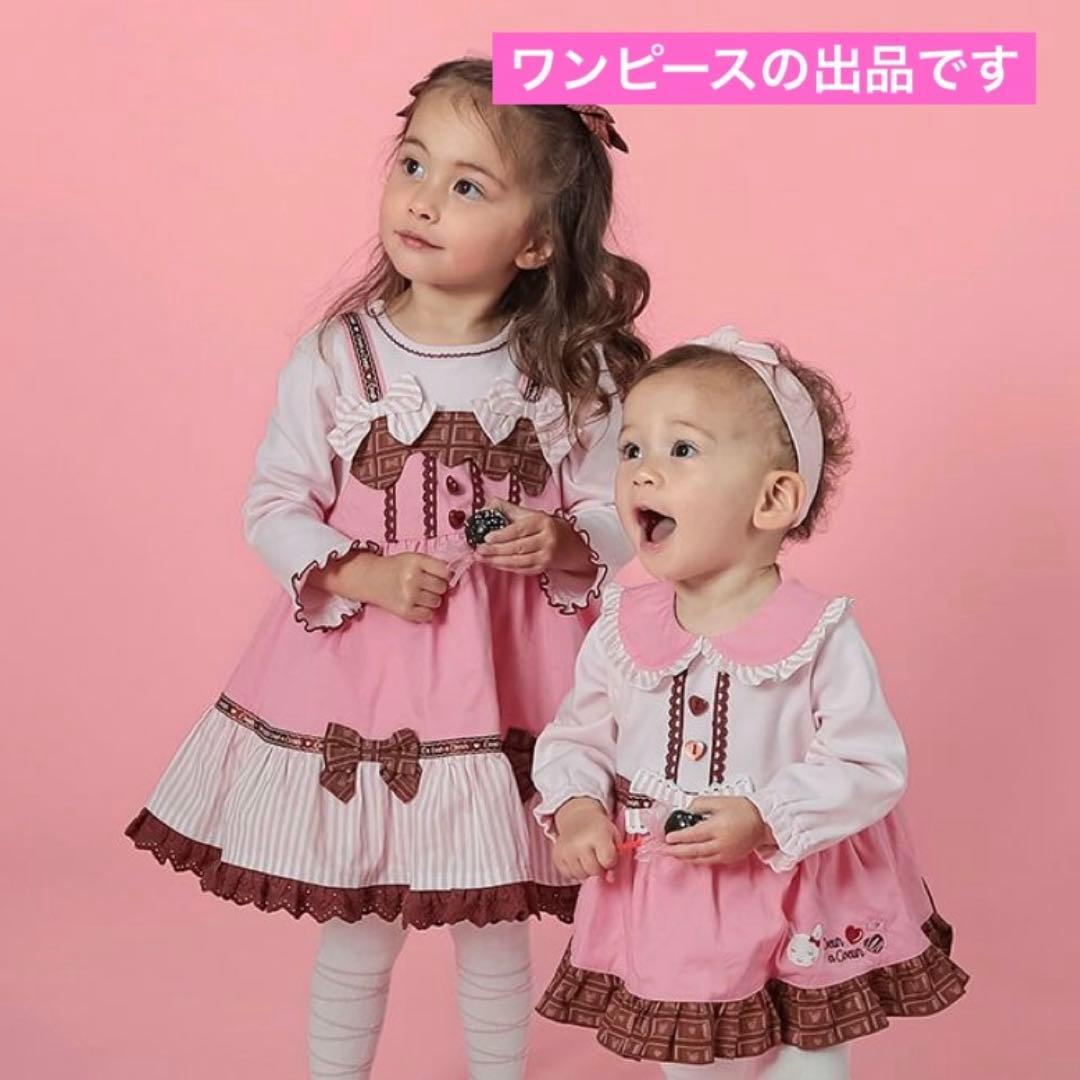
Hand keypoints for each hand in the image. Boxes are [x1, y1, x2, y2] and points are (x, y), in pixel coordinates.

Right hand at [311, 550, 451, 623]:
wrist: (370, 578)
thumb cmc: (396, 567)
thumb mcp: (413, 557)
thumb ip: (433, 564)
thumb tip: (455, 576)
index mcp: (416, 562)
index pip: (445, 571)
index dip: (445, 575)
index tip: (440, 576)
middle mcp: (413, 578)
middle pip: (442, 588)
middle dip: (437, 587)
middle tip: (427, 585)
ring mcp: (409, 596)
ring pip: (437, 602)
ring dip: (432, 599)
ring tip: (420, 594)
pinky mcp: (405, 611)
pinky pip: (428, 615)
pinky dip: (426, 611)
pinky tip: (418, 604)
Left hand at [475, 499, 593, 576]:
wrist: (572, 545)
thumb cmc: (548, 527)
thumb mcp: (532, 513)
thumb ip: (509, 509)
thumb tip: (486, 507)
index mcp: (542, 522)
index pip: (519, 529)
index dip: (502, 535)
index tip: (486, 538)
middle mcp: (547, 539)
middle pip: (517, 547)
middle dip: (495, 550)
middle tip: (478, 550)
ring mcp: (546, 556)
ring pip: (518, 561)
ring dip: (497, 561)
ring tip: (481, 558)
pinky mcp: (543, 568)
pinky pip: (521, 569)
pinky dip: (506, 568)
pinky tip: (494, 564)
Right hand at [553, 797, 619, 880]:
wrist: (579, 818)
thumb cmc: (599, 830)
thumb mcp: (614, 837)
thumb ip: (616, 858)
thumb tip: (610, 879)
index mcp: (598, 835)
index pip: (608, 861)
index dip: (611, 862)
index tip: (609, 855)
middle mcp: (580, 842)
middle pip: (594, 871)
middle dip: (599, 867)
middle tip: (598, 856)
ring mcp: (566, 850)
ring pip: (581, 875)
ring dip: (587, 870)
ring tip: (588, 857)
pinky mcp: (557, 856)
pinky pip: (569, 875)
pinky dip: (575, 871)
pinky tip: (578, 859)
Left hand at [663, 796, 774, 865]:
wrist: (764, 823)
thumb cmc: (745, 810)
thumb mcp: (720, 801)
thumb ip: (700, 804)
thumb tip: (687, 809)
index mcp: (717, 828)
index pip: (691, 835)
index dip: (677, 837)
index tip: (667, 837)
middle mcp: (720, 843)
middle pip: (693, 850)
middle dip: (676, 851)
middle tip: (664, 850)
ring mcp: (725, 853)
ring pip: (700, 859)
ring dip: (684, 857)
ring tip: (673, 854)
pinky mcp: (729, 859)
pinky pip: (709, 862)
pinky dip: (697, 860)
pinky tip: (690, 857)